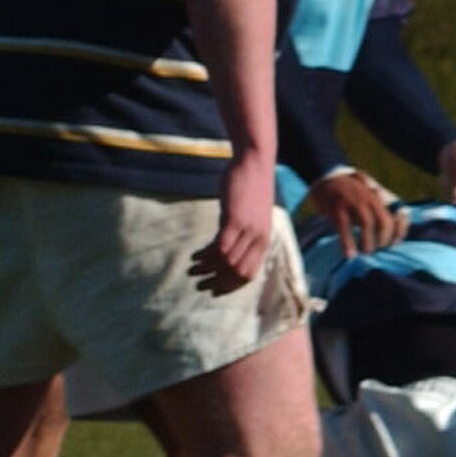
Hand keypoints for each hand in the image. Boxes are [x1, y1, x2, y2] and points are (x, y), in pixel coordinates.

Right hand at [195, 160, 276, 296]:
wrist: (255, 164)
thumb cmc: (250, 190)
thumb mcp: (251, 217)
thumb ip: (243, 234)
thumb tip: (228, 249)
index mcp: (263, 242)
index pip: (248, 275)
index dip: (230, 287)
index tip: (214, 291)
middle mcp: (258, 239)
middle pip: (237, 273)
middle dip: (216, 283)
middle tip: (198, 285)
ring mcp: (248, 230)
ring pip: (226, 262)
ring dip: (206, 270)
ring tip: (192, 270)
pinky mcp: (235, 220)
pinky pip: (220, 247)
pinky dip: (206, 256)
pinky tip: (195, 256)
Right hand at [298, 168, 402, 256]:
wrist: (326, 176)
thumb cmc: (352, 193)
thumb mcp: (371, 196)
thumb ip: (382, 211)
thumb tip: (392, 235)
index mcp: (382, 196)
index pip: (401, 213)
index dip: (401, 231)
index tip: (395, 244)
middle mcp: (370, 197)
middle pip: (385, 221)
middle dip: (384, 240)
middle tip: (378, 250)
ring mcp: (353, 201)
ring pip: (367, 224)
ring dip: (368, 242)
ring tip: (366, 252)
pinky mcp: (337, 207)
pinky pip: (344, 227)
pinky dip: (348, 243)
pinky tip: (349, 254)